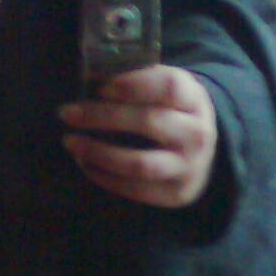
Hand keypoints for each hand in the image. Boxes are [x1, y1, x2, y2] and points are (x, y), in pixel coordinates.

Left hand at [58, 65, 217, 207]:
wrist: (208, 156)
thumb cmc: (174, 114)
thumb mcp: (170, 91)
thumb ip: (141, 82)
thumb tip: (93, 81)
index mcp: (194, 100)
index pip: (168, 87)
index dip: (133, 85)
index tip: (101, 87)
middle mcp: (196, 135)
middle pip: (148, 122)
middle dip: (102, 117)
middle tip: (67, 114)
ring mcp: (186, 167)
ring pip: (139, 163)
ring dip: (98, 153)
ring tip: (71, 143)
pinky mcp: (174, 194)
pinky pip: (133, 189)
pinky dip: (103, 177)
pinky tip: (85, 163)